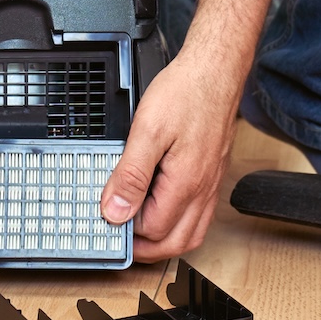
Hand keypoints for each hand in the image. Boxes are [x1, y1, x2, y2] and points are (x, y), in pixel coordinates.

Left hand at [100, 47, 242, 262]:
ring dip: (164, 242)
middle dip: (145, 249)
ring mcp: (211, 184)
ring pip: (192, 234)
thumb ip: (131, 174)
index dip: (125, 230)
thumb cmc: (187, 92)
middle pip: (175, 243)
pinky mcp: (213, 174)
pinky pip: (200, 216)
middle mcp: (202, 190)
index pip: (152, 230)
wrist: (216, 69)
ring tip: (138, 233)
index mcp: (185, 183)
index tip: (104, 220)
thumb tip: (114, 211)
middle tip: (117, 238)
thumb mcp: (148, 130)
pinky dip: (180, 225)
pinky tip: (164, 212)